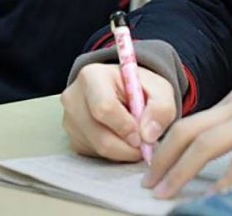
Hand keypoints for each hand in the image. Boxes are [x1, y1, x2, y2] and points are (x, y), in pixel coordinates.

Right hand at [61, 63, 177, 161]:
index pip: (104, 108)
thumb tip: (148, 135)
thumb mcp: (159, 89)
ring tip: (137, 138)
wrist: (123, 90)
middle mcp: (74, 98)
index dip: (127, 127)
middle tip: (146, 146)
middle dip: (128, 147)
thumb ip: (161, 108)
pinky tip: (123, 140)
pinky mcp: (73, 139)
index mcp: (92, 76)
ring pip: (98, 149)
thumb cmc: (140, 88)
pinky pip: (95, 155)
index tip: (144, 136)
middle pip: (100, 136)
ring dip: (123, 151)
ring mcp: (70, 120)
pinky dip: (114, 154)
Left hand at [143, 57, 231, 197]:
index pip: (193, 121)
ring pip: (205, 143)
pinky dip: (227, 179)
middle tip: (148, 183)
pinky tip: (216, 196)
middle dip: (162, 157)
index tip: (157, 166)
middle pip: (187, 129)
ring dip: (180, 171)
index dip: (170, 146)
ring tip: (165, 194)